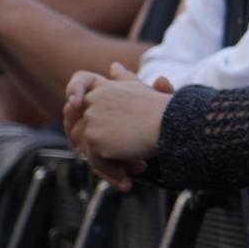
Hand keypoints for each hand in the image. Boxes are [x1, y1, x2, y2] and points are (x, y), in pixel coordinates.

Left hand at [67, 63, 171, 189]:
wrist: (173, 124)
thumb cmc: (165, 110)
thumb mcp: (144, 91)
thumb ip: (125, 80)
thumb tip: (114, 67)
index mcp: (106, 86)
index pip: (80, 81)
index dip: (75, 92)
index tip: (75, 104)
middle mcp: (94, 100)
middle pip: (79, 125)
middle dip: (92, 144)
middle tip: (115, 159)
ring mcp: (92, 120)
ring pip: (87, 147)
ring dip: (106, 163)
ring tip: (129, 173)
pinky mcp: (94, 140)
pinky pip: (95, 162)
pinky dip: (111, 173)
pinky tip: (128, 180)